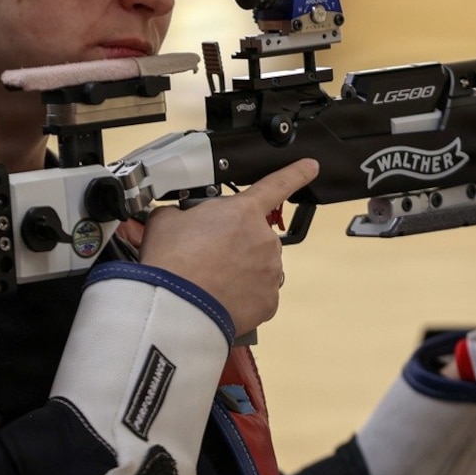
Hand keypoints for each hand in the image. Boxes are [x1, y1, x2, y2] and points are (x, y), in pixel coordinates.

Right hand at [137, 158, 318, 337]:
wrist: (176, 307)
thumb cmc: (172, 261)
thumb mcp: (165, 221)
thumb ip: (180, 213)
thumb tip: (176, 218)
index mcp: (244, 212)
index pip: (277, 184)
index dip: (296, 173)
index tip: (310, 167)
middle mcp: (264, 239)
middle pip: (255, 236)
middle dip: (236, 244)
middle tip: (206, 256)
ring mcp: (270, 272)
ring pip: (258, 267)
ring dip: (240, 271)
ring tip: (210, 279)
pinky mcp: (269, 301)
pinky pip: (257, 295)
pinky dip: (242, 297)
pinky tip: (219, 297)